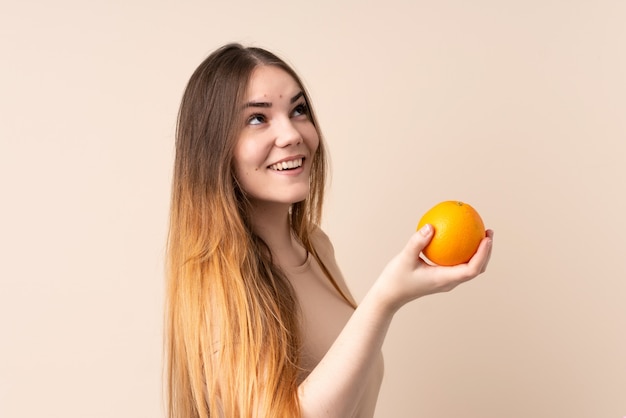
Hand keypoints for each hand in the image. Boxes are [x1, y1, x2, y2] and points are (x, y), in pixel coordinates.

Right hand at [373, 224, 493, 313]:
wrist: (389, 295)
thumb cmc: (396, 278)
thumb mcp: (404, 258)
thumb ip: (418, 242)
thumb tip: (431, 226)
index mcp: (444, 279)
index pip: (471, 269)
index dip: (483, 254)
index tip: (487, 238)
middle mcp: (449, 282)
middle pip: (477, 269)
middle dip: (486, 252)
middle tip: (488, 232)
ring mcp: (446, 281)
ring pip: (469, 268)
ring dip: (478, 253)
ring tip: (480, 234)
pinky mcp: (441, 277)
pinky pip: (458, 264)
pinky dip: (464, 252)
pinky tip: (457, 238)